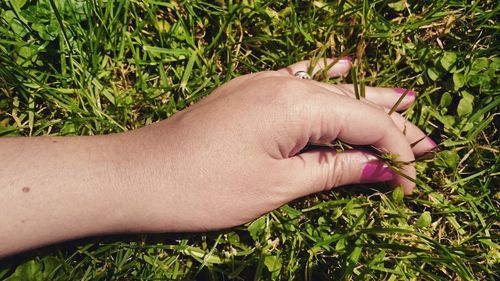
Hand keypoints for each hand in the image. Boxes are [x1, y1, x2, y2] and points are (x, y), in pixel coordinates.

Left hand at [114, 58, 435, 231]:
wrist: (139, 175)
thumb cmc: (203, 188)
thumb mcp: (277, 187)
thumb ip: (334, 171)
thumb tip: (381, 169)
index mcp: (297, 105)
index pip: (367, 124)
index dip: (395, 153)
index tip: (410, 183)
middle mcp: (284, 83)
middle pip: (354, 101)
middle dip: (391, 124)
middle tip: (428, 141)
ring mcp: (263, 82)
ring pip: (329, 89)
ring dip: (364, 101)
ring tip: (404, 101)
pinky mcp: (248, 90)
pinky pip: (299, 80)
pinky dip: (326, 83)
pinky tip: (344, 69)